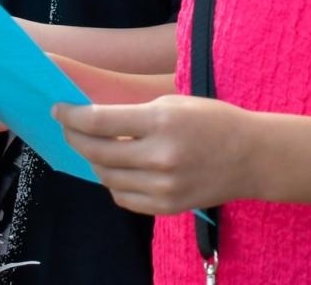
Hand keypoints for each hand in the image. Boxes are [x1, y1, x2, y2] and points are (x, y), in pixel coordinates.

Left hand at [55, 95, 256, 215]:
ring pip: (107, 177)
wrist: (252, 157)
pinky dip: (114, 183)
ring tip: (96, 148)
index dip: (72, 116)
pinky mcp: (166, 206)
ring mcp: (162, 185)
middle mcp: (159, 156)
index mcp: (162, 121)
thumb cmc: (215, 121)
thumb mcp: (176, 102)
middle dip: (76, 138)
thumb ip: (137, 113)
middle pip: (97, 151)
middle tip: (69, 128)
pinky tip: (118, 170)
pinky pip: (123, 198)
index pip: (100, 121)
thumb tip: (96, 119)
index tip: (58, 110)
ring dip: (95, 161)